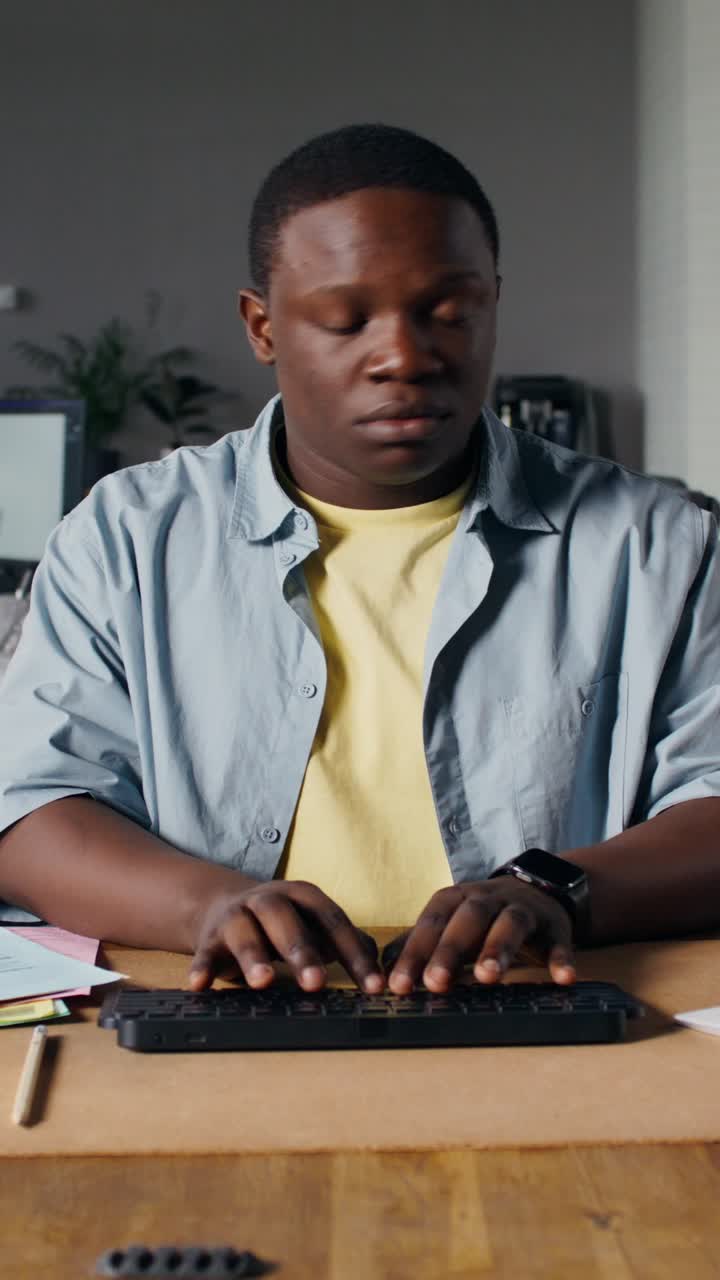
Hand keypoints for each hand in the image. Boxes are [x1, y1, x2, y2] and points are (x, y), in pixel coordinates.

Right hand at [187, 879, 384, 993]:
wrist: (223, 906)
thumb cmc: (282, 924)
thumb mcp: (314, 925)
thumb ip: (345, 941)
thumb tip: (381, 963)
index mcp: (303, 897)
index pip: (333, 922)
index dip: (353, 954)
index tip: (372, 987)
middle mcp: (268, 901)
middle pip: (285, 920)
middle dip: (301, 950)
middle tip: (316, 982)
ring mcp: (236, 917)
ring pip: (244, 932)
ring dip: (253, 957)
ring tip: (264, 982)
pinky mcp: (208, 938)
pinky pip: (203, 953)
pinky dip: (200, 968)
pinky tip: (200, 985)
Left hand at [383, 879, 575, 992]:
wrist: (537, 890)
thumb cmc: (481, 917)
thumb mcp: (448, 923)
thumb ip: (418, 944)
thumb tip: (381, 971)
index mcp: (455, 900)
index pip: (430, 924)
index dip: (414, 953)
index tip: (399, 987)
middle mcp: (487, 899)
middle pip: (467, 919)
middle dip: (450, 950)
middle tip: (436, 983)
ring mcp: (522, 910)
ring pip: (510, 924)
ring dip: (499, 949)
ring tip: (489, 978)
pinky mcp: (554, 926)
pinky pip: (559, 941)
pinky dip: (561, 958)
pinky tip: (563, 978)